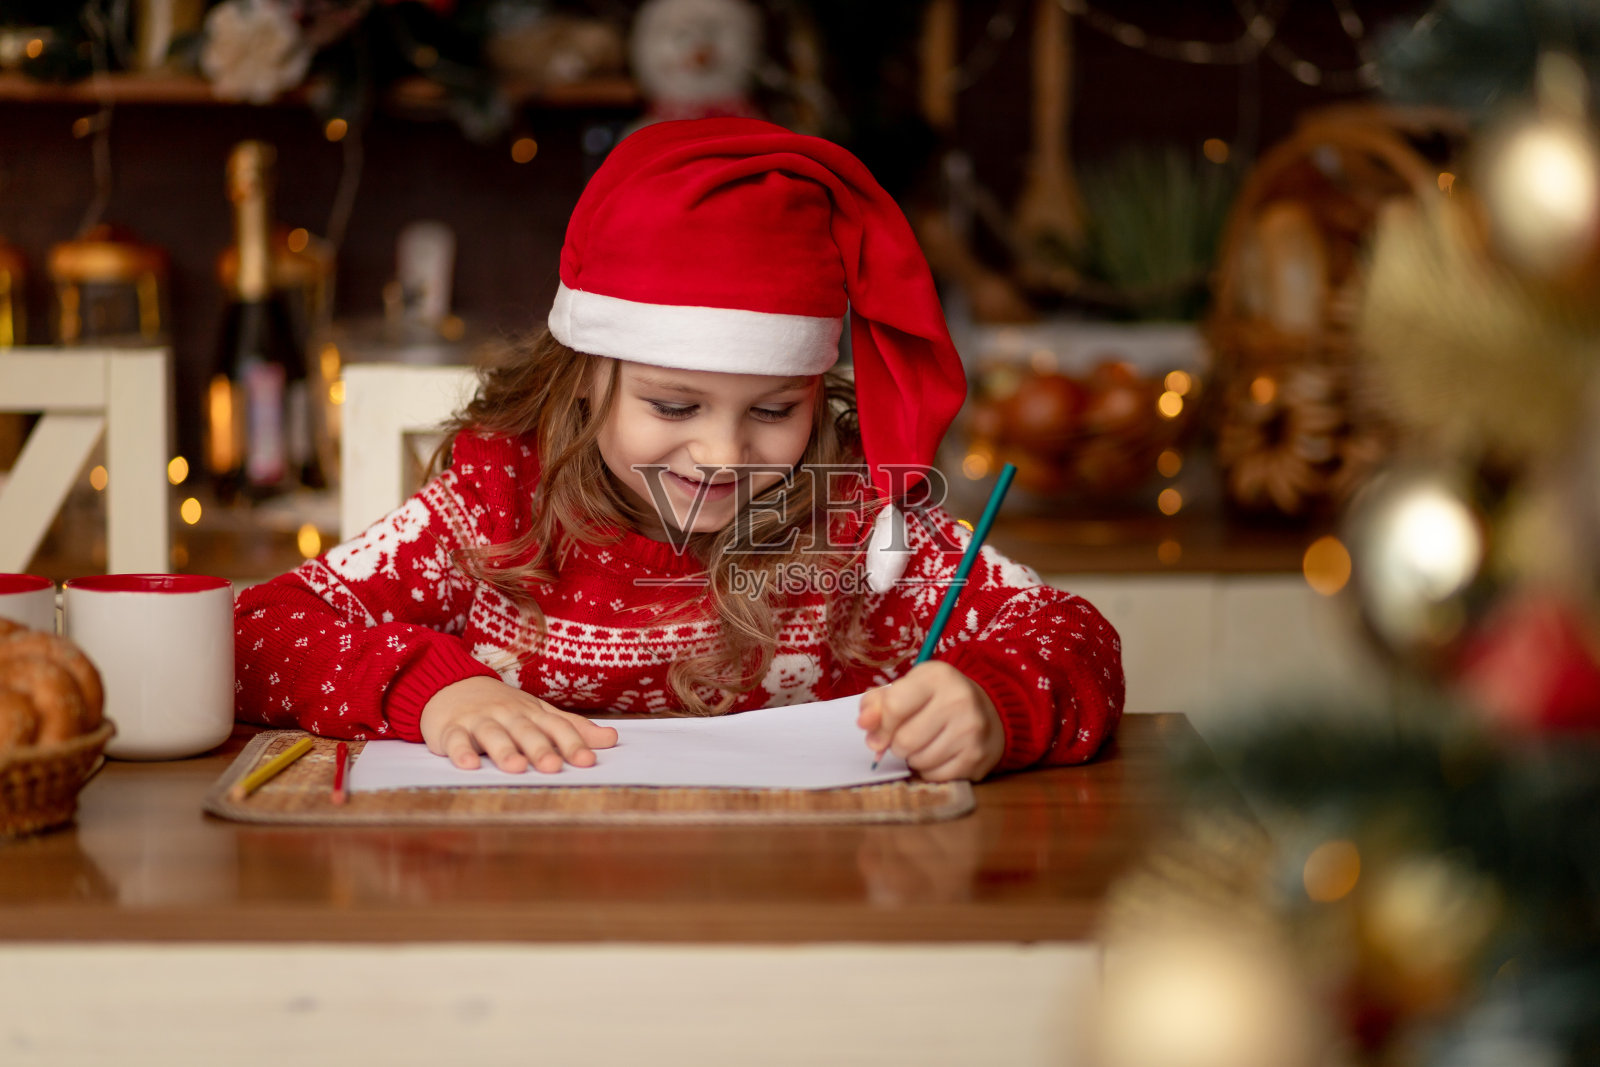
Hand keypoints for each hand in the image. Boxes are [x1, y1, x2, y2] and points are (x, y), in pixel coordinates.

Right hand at [419, 677, 618, 772]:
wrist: (451, 686)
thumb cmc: (504, 708)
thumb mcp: (539, 714)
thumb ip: (574, 728)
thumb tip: (613, 739)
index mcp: (533, 713)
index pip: (556, 726)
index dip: (572, 743)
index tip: (588, 762)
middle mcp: (508, 714)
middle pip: (526, 731)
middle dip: (540, 749)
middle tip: (553, 767)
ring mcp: (479, 720)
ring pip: (492, 734)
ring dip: (503, 750)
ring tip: (516, 768)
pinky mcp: (451, 728)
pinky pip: (455, 739)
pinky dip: (460, 751)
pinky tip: (468, 765)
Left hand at [856, 661, 1004, 781]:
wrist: (990, 711)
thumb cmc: (937, 698)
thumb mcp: (909, 688)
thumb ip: (878, 703)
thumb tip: (863, 723)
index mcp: (936, 677)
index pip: (894, 706)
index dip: (880, 725)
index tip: (879, 731)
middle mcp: (958, 700)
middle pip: (904, 740)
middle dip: (896, 745)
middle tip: (906, 737)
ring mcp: (970, 730)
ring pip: (918, 761)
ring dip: (912, 758)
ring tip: (924, 744)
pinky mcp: (977, 757)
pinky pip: (934, 776)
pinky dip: (928, 770)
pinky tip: (938, 755)